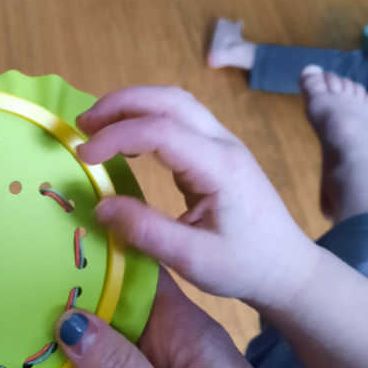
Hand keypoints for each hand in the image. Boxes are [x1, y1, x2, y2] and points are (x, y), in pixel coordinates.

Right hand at [76, 86, 319, 307]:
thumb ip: (145, 231)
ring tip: (96, 127)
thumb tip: (100, 206)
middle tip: (82, 126)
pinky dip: (146, 121)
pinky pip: (179, 121)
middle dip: (120, 104)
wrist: (285, 268)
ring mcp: (223, 145)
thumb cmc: (243, 266)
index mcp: (220, 167)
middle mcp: (224, 145)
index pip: (160, 131)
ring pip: (175, 103)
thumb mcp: (191, 259)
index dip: (116, 136)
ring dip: (133, 107)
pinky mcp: (217, 154)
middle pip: (169, 100)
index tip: (83, 156)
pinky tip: (125, 142)